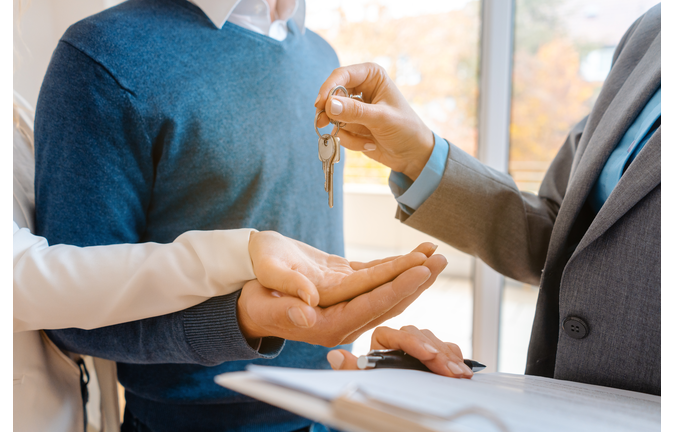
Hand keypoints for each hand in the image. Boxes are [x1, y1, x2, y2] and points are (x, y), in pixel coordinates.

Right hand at [249, 231, 436, 306]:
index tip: (421, 270)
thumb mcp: (265, 298)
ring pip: (388, 290)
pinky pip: (378, 279)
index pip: (371, 306)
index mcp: (328, 326)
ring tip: (436, 253)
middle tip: (440, 259)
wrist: (248, 300)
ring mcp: (348, 308)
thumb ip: (287, 302)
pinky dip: (397, 267)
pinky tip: (416, 254)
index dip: (397, 288)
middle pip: (388, 301)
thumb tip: (307, 309)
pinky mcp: (348, 292)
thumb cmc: (254, 297)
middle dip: (416, 280)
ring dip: (412, 272)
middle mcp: (344, 321)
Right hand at [314, 62, 434, 179]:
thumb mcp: (382, 119)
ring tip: (366, 140)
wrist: (412, 154)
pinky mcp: (351, 125)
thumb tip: (329, 105)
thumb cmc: (406, 129)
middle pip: (331, 95)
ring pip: (333, 116)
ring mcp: (354, 108)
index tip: (320, 104)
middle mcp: (361, 88)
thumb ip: (355, 112)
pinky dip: (351, 141)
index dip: (328, 88)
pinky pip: (339, 131)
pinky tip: (369, 143)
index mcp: (371, 76)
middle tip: (322, 123)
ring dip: (346, 131)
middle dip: (330, 113)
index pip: (342, 75)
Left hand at [326, 325, 471, 378]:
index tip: (428, 355)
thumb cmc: (371, 392)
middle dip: (437, 353)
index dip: (413, 343)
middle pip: (418, 336)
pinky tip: (462, 370)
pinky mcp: (432, 355)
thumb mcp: (361, 383)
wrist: (386, 406)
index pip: (395, 335)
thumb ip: (350, 371)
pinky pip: (445, 348)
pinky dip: (454, 358)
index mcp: (378, 344)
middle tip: (451, 371)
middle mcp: (398, 342)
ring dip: (449, 357)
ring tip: (460, 374)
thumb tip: (335, 355)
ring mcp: (417, 348)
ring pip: (434, 341)